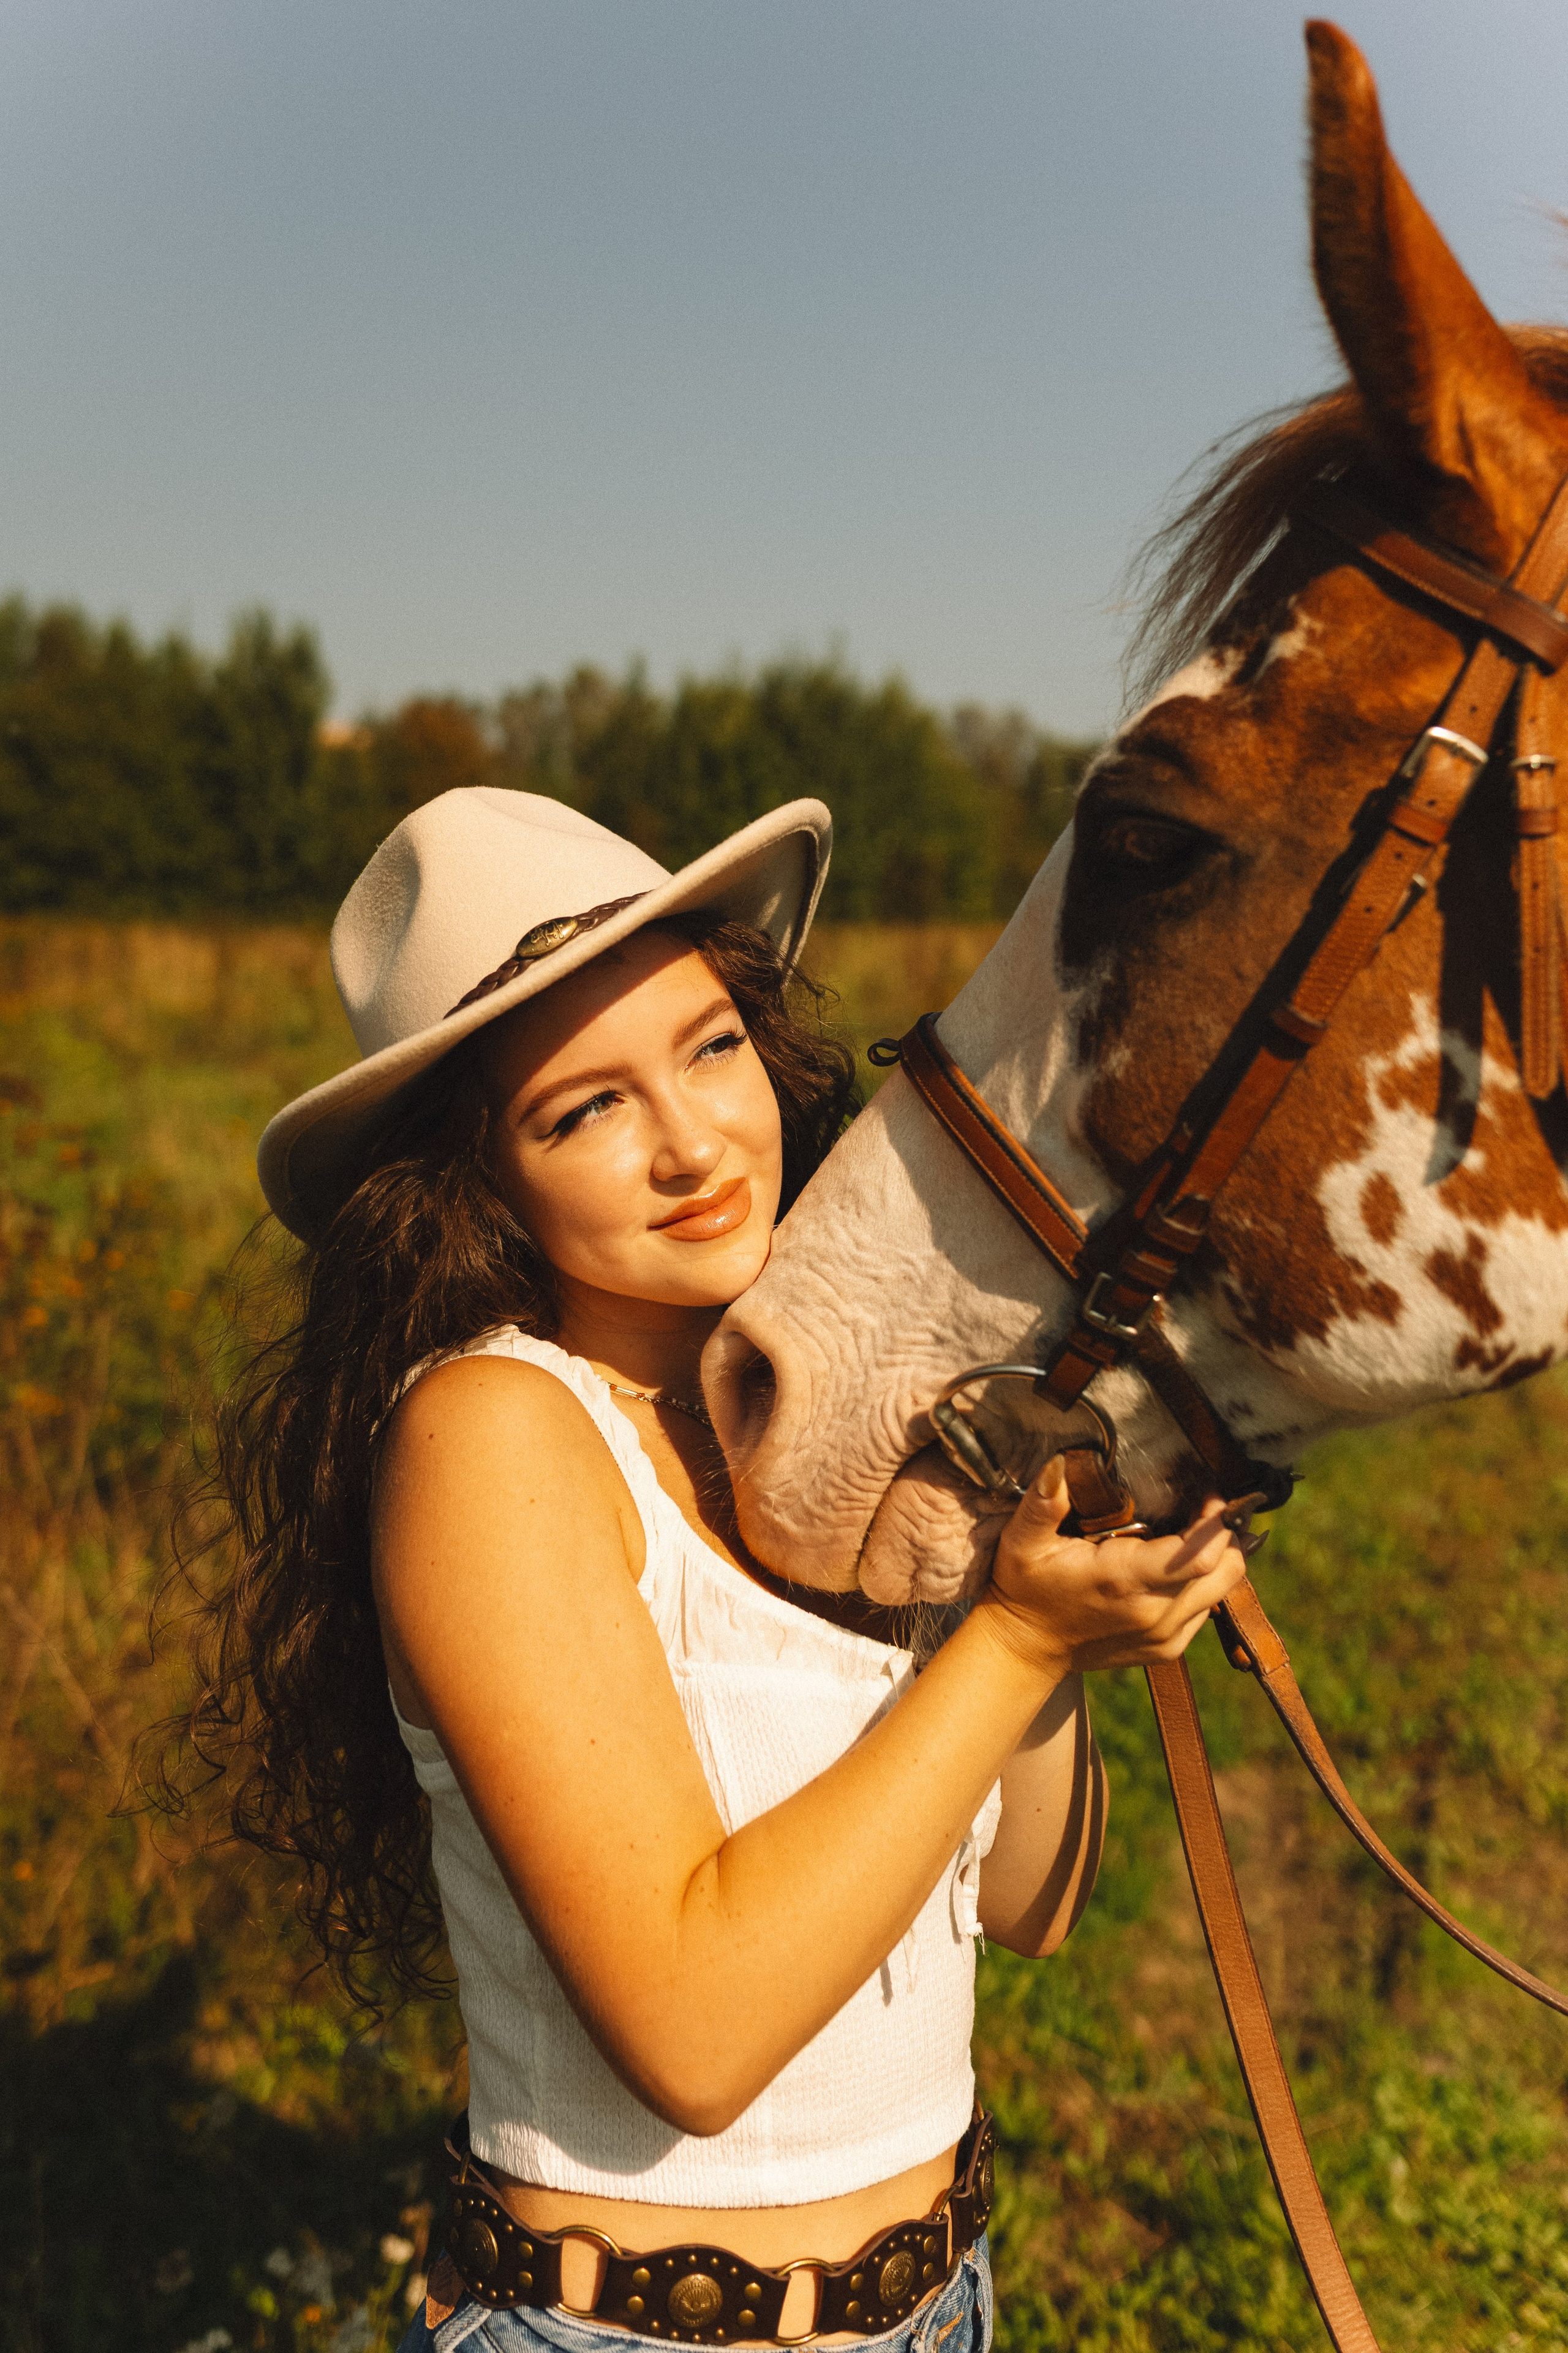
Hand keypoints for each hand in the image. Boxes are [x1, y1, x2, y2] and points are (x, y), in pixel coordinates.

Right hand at [980, 1456, 1245, 1678]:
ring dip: (1218, 1559)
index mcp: (1124, 1581)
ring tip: (1194, 1534)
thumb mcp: (1023, 1541)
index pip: (1199, 1557)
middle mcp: (1154, 1613)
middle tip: (1206, 1509)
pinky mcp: (1168, 1649)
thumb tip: (1062, 1464)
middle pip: (1227, 1571)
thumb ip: (1044, 1503)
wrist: (1026, 1649)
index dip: (1216, 1523)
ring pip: (1224, 1590)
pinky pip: (1207, 1610)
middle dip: (1226, 1536)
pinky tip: (1174, 1567)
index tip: (1210, 1496)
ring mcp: (1165, 1636)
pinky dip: (1202, 1584)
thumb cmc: (1025, 1588)